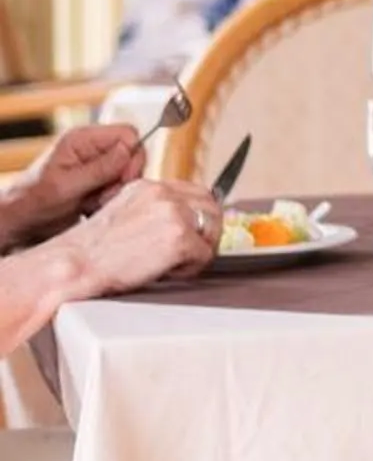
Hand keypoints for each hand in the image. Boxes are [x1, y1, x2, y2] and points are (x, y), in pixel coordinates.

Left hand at [0, 121, 145, 248]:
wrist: (18, 223)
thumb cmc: (32, 203)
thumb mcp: (65, 187)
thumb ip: (99, 169)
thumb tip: (130, 149)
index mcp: (82, 139)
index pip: (128, 134)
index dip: (132, 156)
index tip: (122, 181)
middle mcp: (93, 148)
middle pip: (133, 154)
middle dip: (124, 179)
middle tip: (104, 197)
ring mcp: (97, 164)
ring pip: (130, 173)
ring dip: (117, 192)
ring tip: (92, 204)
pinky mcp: (99, 181)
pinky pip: (122, 187)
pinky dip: (112, 200)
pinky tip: (92, 207)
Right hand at [40, 179, 218, 297]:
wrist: (73, 265)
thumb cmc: (89, 253)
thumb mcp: (122, 216)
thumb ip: (150, 212)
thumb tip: (179, 222)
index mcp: (147, 187)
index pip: (193, 192)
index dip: (198, 216)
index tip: (195, 233)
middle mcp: (163, 194)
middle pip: (211, 206)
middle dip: (206, 232)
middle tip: (191, 254)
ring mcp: (173, 213)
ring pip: (212, 229)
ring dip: (200, 249)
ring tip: (174, 265)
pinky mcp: (179, 237)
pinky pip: (204, 255)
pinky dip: (190, 269)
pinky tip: (165, 273)